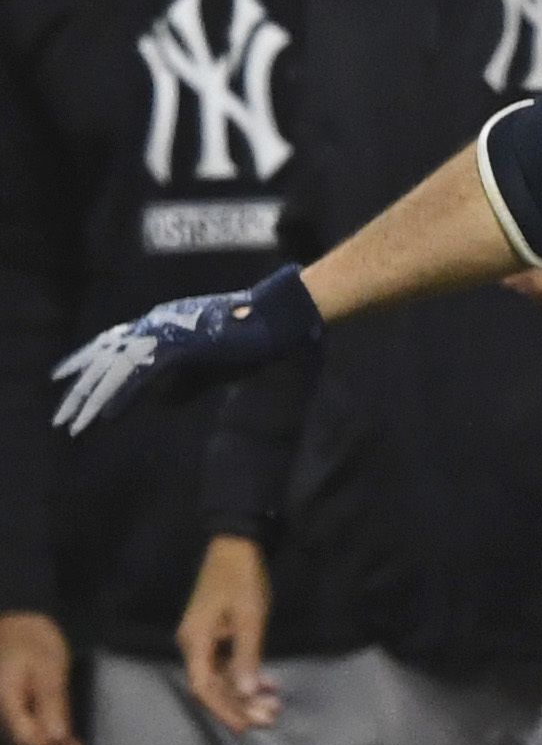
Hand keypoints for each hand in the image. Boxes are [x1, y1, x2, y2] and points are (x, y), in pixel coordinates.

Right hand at [0, 612, 76, 744]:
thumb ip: (52, 702)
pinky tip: (64, 729)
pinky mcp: (16, 700)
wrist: (19, 624)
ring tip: (75, 741)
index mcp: (5, 696)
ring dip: (49, 739)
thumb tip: (57, 737)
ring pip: (26, 731)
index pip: (23, 737)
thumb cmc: (34, 640)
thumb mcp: (50, 668)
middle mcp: (3, 704)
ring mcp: (8, 702)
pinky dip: (46, 727)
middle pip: (24, 737)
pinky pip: (29, 720)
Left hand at [50, 268, 322, 433]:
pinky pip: (140, 376)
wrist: (276, 319)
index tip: (61, 378)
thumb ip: (184, 385)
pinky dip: (121, 397)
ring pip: (116, 371)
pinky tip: (106, 417)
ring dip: (93, 401)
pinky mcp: (177, 347)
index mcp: (159, 325)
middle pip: (105, 361)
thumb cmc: (251, 341)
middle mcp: (153, 325)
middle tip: (61, 420)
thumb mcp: (212, 368)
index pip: (110, 345)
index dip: (83, 361)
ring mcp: (164, 334)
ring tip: (75, 425)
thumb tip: (159, 404)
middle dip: (80, 393)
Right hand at [179, 535, 280, 731]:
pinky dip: (246, 677)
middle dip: (240, 706)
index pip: (205, 687)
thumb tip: (245, 692)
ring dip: (246, 694)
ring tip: (274, 706)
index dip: (225, 710)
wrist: (236, 548)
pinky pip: (227, 666)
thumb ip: (247, 656)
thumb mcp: (249, 618)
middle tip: (271, 718)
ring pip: (222, 678)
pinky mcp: (216, 637)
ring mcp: (204, 642)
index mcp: (195, 642)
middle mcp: (194, 645)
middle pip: (213, 687)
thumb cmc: (242, 580)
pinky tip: (268, 685)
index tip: (247, 727)